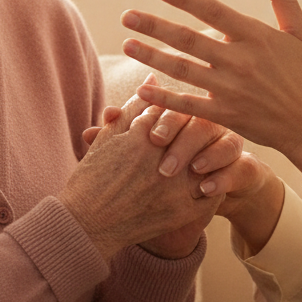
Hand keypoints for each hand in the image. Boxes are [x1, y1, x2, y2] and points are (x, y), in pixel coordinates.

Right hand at [65, 92, 218, 260]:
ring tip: (205, 154)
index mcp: (142, 138)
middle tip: (196, 132)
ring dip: (209, 154)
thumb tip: (153, 78)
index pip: (175, 111)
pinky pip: (211, 192)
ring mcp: (174, 189)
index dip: (179, 112)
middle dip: (196, 130)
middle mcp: (161, 161)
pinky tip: (209, 178)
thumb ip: (134, 108)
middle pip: (195, 132)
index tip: (178, 115)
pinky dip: (214, 182)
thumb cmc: (92, 177)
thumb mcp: (109, 137)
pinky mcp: (181, 212)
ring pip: (207, 160)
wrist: (87, 224)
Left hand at [120, 0, 301, 172]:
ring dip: (151, 57)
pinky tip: (142, 89)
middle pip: (188, 39)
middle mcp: (240, 61)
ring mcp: (231, 89)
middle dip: (154, 26)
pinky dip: (165, 97)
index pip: (213, 11)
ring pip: (182, 69)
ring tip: (126, 45)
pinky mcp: (226, 115)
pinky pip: (189, 105)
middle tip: (127, 16)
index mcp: (256, 36)